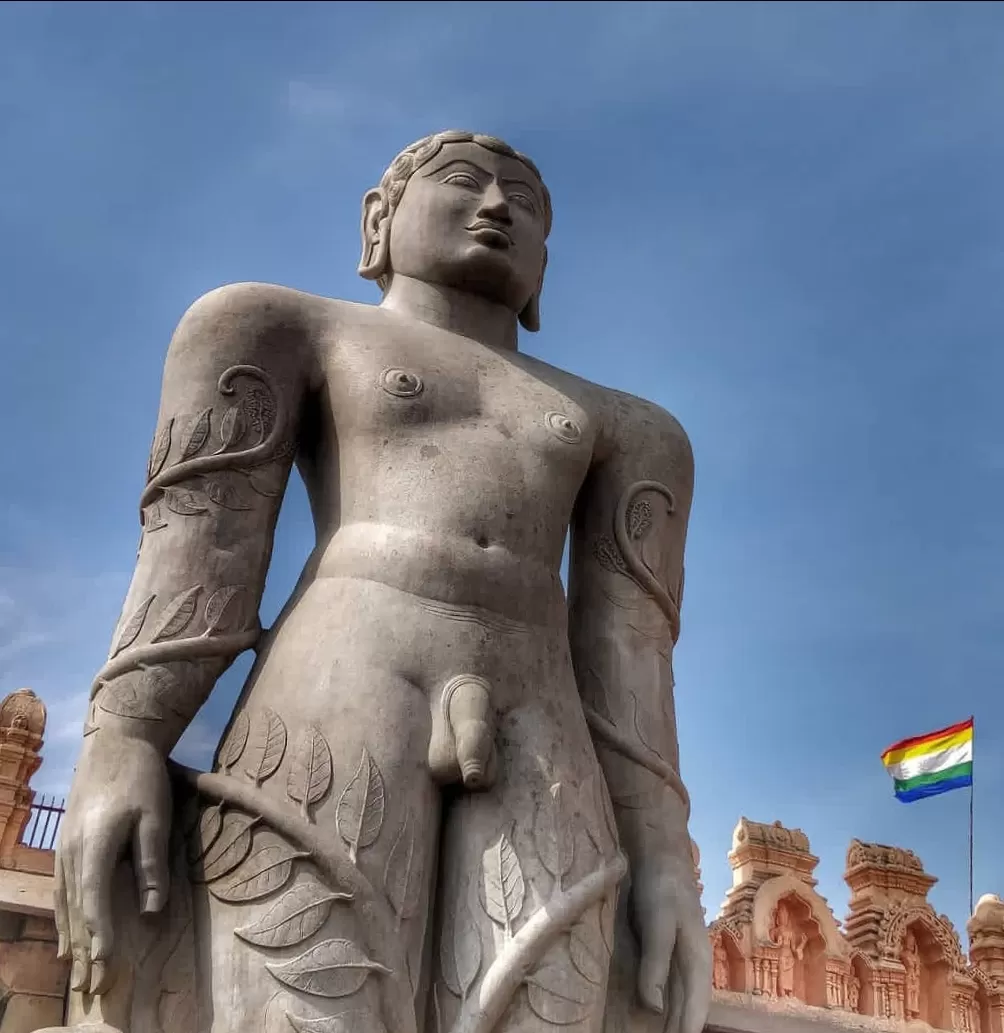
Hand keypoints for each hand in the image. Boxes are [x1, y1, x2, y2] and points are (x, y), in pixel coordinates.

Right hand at [55, 731, 171, 995]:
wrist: (115, 740)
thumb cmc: (141, 777)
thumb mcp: (155, 818)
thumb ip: (151, 865)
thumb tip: (151, 911)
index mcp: (94, 848)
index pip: (95, 903)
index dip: (100, 937)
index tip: (106, 967)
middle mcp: (71, 853)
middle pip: (76, 910)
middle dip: (84, 949)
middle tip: (92, 987)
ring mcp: (64, 848)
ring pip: (65, 903)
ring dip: (71, 937)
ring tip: (76, 971)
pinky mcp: (66, 842)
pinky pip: (61, 889)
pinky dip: (64, 915)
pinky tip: (67, 932)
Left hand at [630, 850, 711, 1032]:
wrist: (658, 852)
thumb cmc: (661, 887)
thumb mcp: (658, 925)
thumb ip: (656, 965)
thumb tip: (656, 1010)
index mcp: (697, 962)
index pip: (695, 1011)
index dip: (684, 1031)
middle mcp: (691, 964)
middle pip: (687, 1008)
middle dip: (677, 1029)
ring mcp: (678, 955)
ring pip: (677, 998)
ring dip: (669, 1019)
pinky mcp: (663, 947)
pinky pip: (664, 983)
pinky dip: (659, 1001)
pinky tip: (648, 1010)